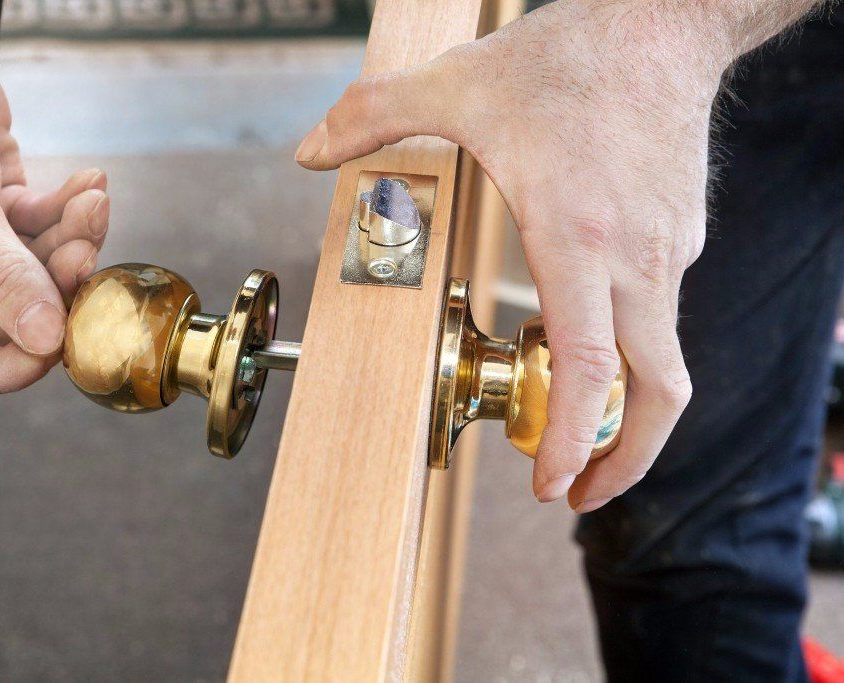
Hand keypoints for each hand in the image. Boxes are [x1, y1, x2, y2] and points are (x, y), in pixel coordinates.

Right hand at [0, 24, 109, 401]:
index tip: (55, 348)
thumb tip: (47, 341)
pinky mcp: (1, 219)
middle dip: (57, 287)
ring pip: (39, 275)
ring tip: (91, 207)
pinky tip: (91, 185)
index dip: (4, 371)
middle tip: (83, 254)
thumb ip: (2, 276)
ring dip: (74, 242)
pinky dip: (71, 212)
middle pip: (13, 320)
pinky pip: (45, 231)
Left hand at [294, 1, 736, 510]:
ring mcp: (667, 253)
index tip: (552, 485)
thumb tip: (312, 150)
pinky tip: (580, 340)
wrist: (666, 23)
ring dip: (619, 410)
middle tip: (576, 491)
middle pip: (655, 393)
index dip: (571, 440)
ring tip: (568, 430)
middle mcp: (633, 260)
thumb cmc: (573, 58)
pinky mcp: (678, 240)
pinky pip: (657, 318)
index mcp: (577, 237)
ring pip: (660, 361)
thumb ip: (376, 116)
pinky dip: (624, 353)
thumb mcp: (461, 84)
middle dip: (621, 460)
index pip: (589, 369)